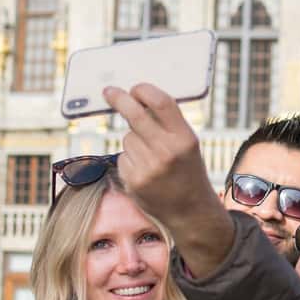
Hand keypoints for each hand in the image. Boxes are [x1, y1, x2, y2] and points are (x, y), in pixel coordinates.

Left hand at [104, 83, 233, 277]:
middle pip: (135, 115)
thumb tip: (138, 99)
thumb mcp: (188, 145)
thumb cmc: (188, 172)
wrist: (190, 212)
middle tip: (109, 91)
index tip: (135, 88)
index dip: (144, 90)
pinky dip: (131, 159)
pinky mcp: (133, 181)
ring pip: (128, 138)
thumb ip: (168, 124)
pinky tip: (146, 171)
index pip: (160, 102)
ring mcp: (148, 168)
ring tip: (153, 158)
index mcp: (185, 139)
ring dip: (134, 141)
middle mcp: (166, 152)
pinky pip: (123, 156)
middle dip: (119, 99)